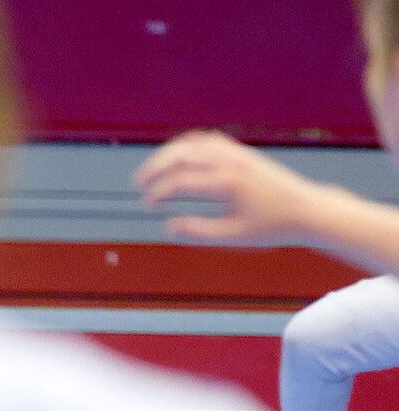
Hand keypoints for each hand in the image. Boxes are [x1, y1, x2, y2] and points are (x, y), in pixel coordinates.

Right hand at [134, 130, 326, 243]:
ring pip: (194, 143)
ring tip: (152, 170)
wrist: (306, 209)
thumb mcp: (233, 235)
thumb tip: (168, 226)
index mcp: (228, 184)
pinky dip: (187, 145)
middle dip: (156, 167)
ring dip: (169, 153)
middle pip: (183, 154)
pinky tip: (177, 157)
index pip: (182, 182)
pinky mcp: (241, 152)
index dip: (158, 193)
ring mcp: (237, 153)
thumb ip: (198, 230)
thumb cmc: (272, 226)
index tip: (146, 205)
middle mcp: (232, 163)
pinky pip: (208, 140)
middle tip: (138, 182)